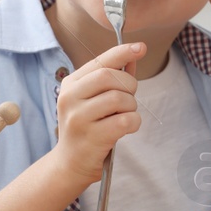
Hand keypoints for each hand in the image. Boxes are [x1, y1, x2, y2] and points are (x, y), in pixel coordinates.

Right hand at [52, 42, 144, 184]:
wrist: (70, 163)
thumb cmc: (88, 126)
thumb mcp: (93, 99)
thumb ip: (112, 77)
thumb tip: (134, 54)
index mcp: (71, 84)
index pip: (100, 62)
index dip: (122, 52)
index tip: (140, 47)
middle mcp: (70, 98)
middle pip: (110, 77)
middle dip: (129, 85)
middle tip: (128, 98)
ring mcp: (78, 118)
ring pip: (120, 98)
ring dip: (131, 106)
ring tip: (123, 116)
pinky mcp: (92, 137)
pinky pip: (126, 120)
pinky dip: (134, 122)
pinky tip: (126, 128)